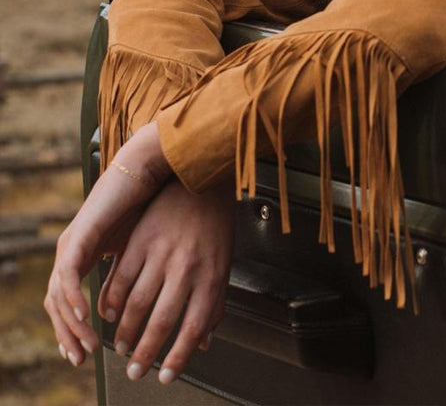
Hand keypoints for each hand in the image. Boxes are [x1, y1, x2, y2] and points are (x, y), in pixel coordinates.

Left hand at [45, 122, 169, 368]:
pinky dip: (72, 298)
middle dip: (68, 335)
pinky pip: (66, 276)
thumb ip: (142, 277)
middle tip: (80, 357)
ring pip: (57, 295)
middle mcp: (74, 249)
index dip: (75, 328)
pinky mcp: (78, 235)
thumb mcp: (147, 249)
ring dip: (69, 324)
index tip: (86, 352)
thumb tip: (159, 309)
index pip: (71, 300)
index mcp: (89, 253)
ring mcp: (73, 242)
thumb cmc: (161, 205)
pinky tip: (83, 314)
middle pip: (58, 303)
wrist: (162, 170)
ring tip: (83, 345)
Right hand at [97, 178, 234, 382]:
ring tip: (121, 347)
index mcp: (211, 274)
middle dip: (146, 353)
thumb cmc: (215, 224)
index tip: (165, 377)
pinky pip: (120, 279)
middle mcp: (187, 267)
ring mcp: (162, 253)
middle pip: (162, 320)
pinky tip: (109, 314)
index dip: (179, 357)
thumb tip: (205, 343)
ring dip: (125, 332)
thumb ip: (214, 303)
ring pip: (137, 304)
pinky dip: (111, 301)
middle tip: (135, 371)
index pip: (195, 326)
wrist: (201, 180)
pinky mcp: (141, 240)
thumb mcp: (224, 262)